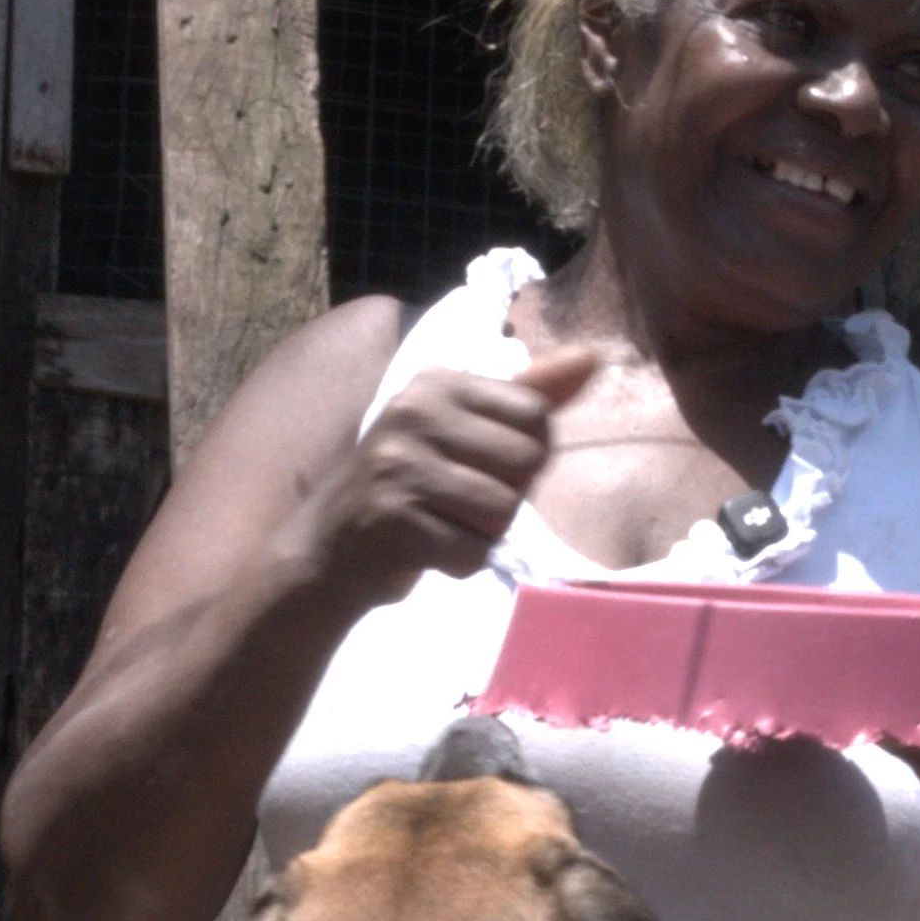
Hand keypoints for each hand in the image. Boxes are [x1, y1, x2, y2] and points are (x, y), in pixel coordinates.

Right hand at [288, 342, 598, 614]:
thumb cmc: (408, 486)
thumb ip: (528, 394)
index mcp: (435, 382)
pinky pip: (473, 552)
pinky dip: (459, 563)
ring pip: (503, 511)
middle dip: (505, 496)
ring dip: (482, 533)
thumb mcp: (461, 428)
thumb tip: (592, 357)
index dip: (525, 456)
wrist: (327, 550)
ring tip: (439, 524)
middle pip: (526, 463)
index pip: (536, 416)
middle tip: (456, 501)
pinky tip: (424, 550)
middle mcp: (413, 413)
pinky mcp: (392, 522)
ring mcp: (397, 467)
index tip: (479, 466)